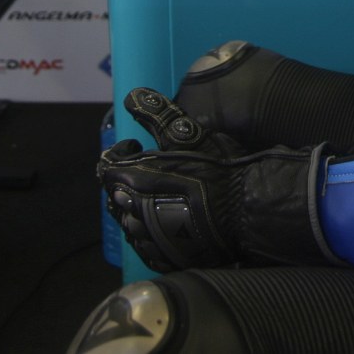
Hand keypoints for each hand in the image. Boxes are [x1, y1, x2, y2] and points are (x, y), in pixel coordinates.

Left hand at [98, 87, 332, 272]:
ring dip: (137, 206)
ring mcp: (149, 241)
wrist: (246, 210)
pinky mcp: (164, 258)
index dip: (120, 153)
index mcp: (135, 181)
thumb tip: (133, 96)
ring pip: (129, 222)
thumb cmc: (218, 170)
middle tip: (150, 170)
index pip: (106, 167)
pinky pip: (145, 245)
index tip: (137, 145)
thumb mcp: (190, 134)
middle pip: (116, 195)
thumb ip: (157, 115)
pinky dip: (150, 232)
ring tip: (160, 195)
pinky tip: (169, 221)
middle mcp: (134, 214)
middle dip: (127, 181)